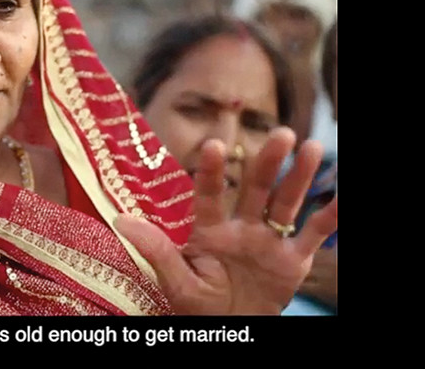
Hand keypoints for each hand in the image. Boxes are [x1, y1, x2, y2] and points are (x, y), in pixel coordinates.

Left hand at [115, 127, 337, 314]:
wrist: (230, 328)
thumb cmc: (199, 306)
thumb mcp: (175, 281)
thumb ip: (155, 250)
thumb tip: (119, 220)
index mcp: (210, 231)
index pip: (210, 196)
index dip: (212, 173)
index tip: (216, 145)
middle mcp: (241, 228)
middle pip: (256, 189)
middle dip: (268, 162)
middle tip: (280, 134)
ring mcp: (269, 240)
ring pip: (286, 202)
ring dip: (299, 177)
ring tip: (312, 147)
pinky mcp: (292, 259)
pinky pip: (314, 233)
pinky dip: (330, 215)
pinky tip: (342, 196)